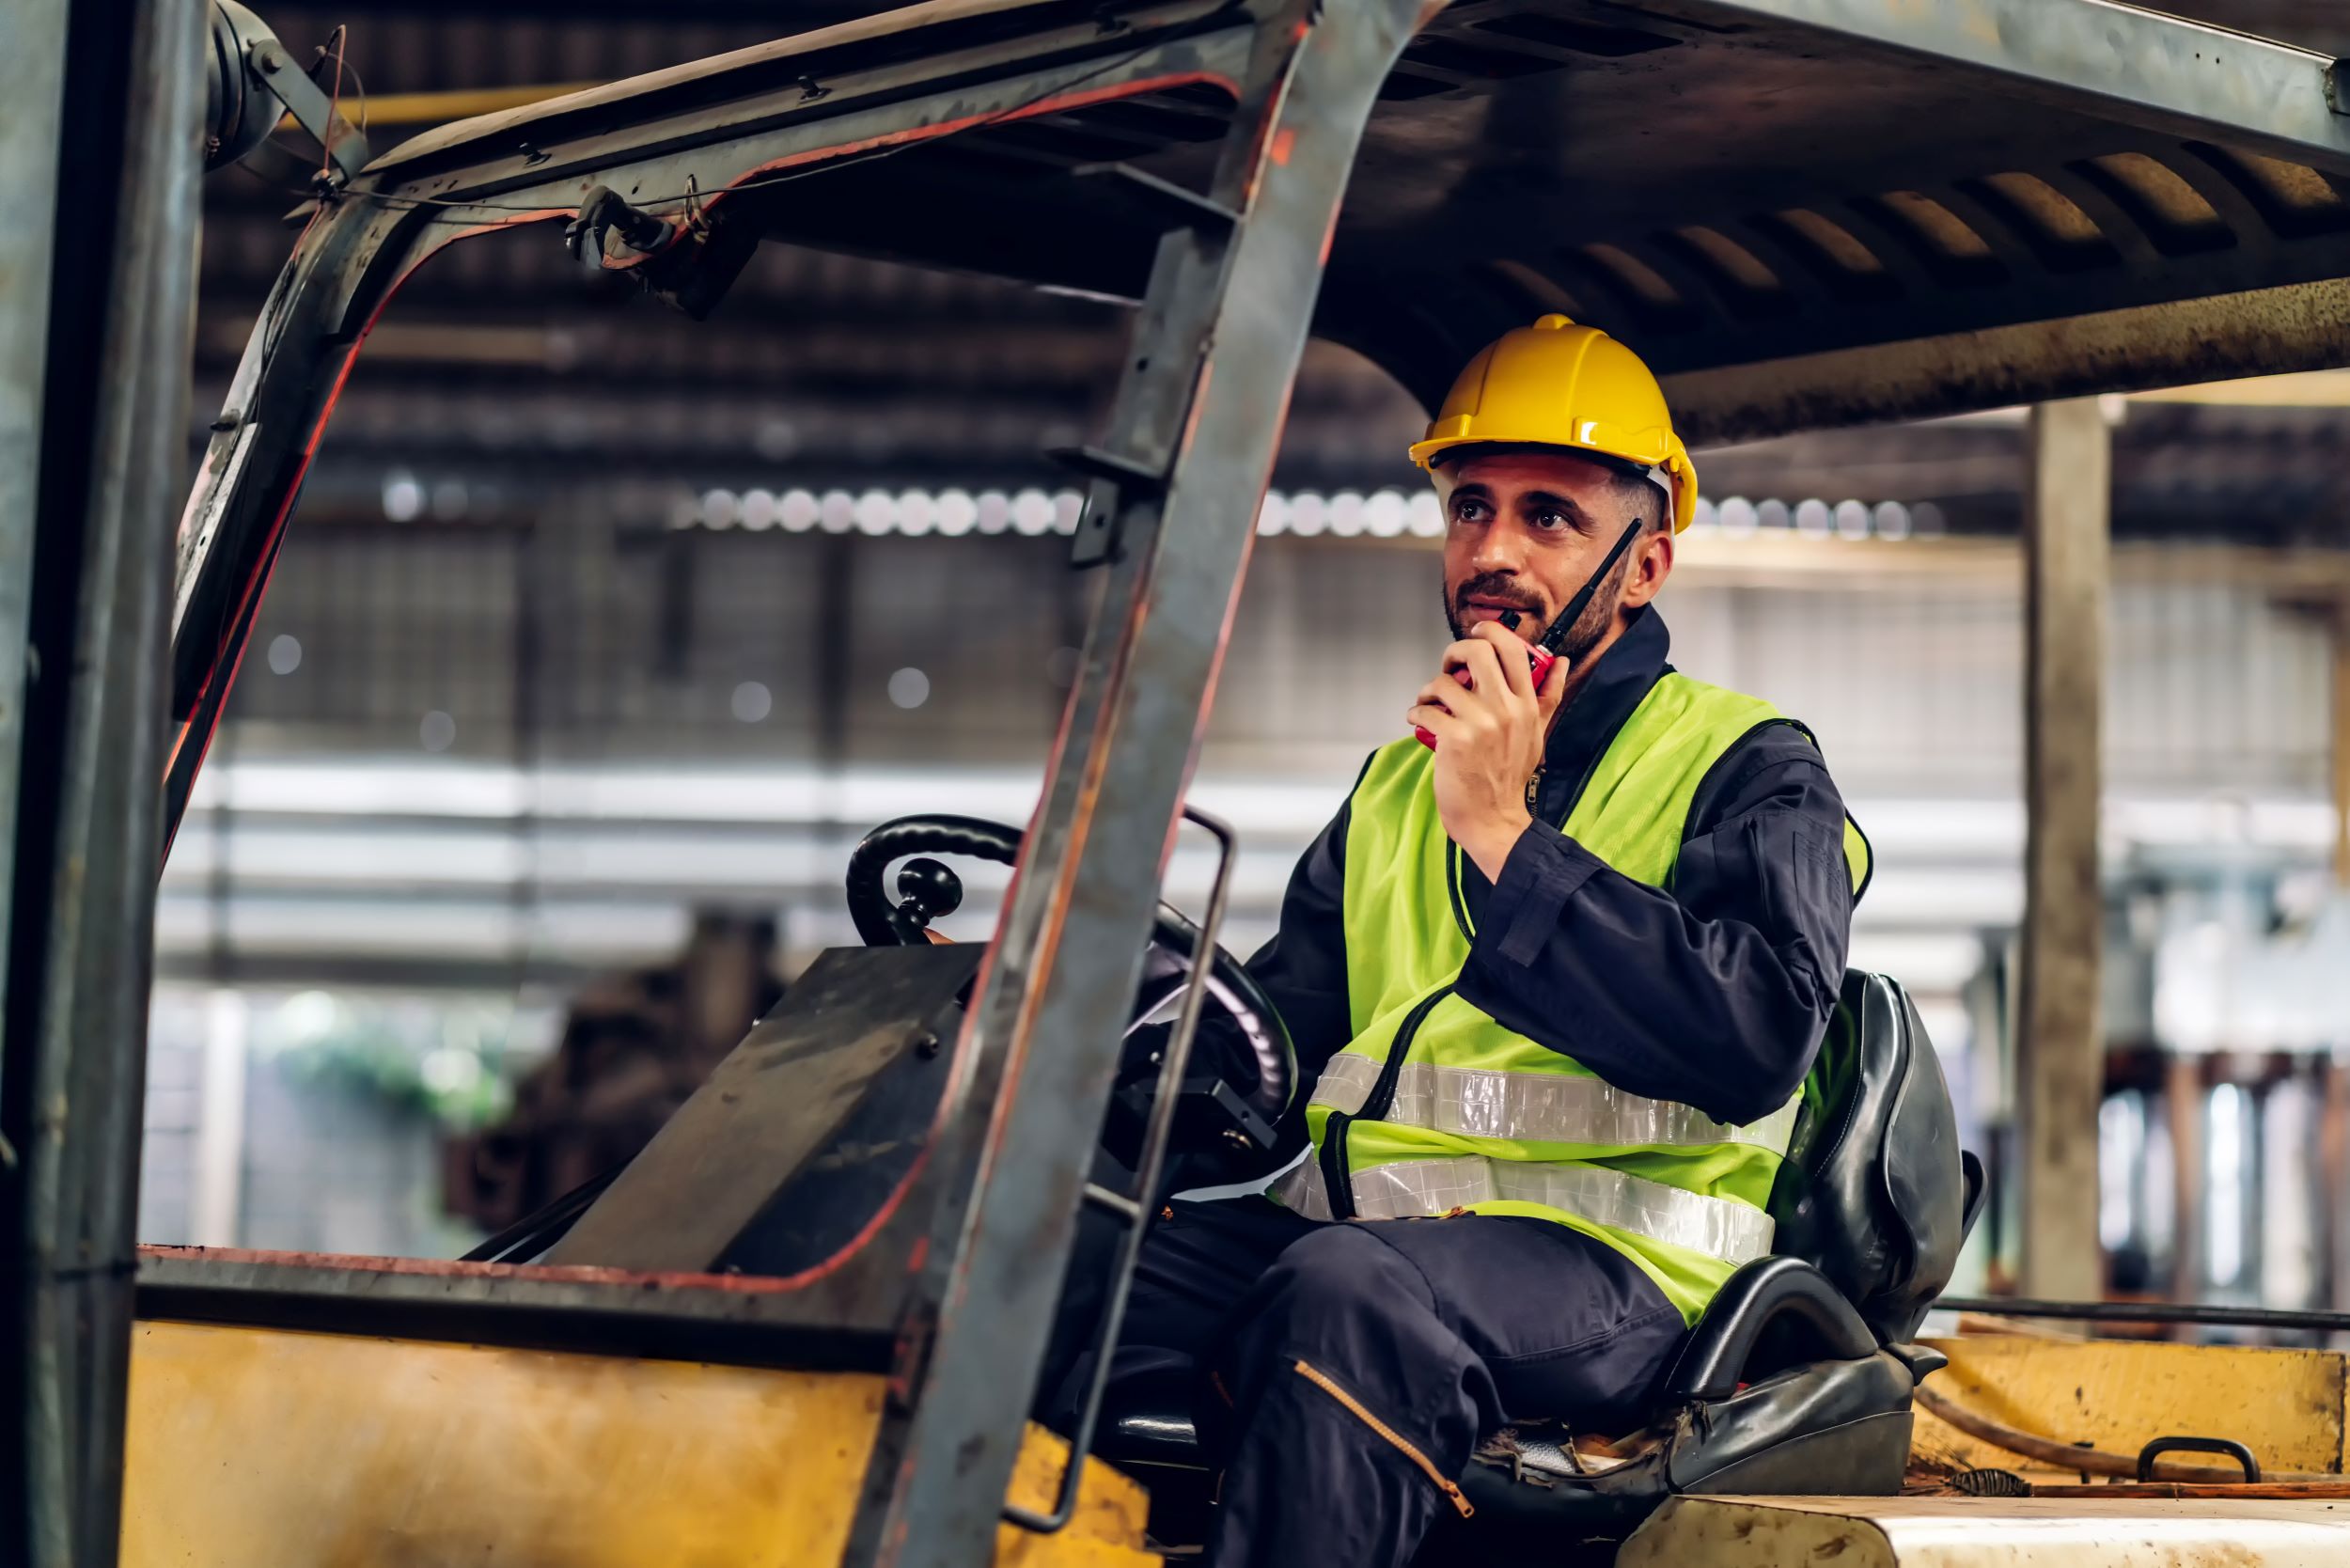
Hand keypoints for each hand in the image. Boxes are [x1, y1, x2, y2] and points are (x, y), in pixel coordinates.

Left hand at [1405, 622, 1568, 879]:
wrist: (1494, 819)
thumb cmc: (1510, 777)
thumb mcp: (1537, 734)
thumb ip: (1548, 696)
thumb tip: (1564, 663)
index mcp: (1527, 705)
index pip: (1513, 649)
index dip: (1490, 630)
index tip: (1476, 633)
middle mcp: (1507, 710)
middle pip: (1478, 652)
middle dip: (1454, 652)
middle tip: (1449, 667)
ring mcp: (1481, 724)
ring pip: (1444, 682)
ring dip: (1429, 689)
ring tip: (1429, 703)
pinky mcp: (1455, 739)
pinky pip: (1426, 709)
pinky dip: (1416, 712)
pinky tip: (1419, 720)